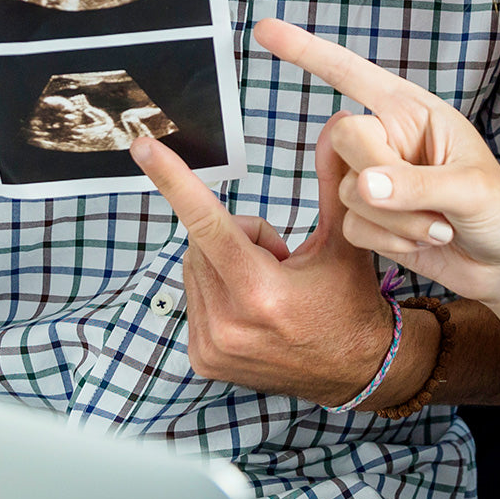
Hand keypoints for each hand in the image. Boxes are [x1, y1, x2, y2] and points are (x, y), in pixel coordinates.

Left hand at [130, 123, 397, 404]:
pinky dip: (218, 290)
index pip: (207, 222)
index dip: (173, 180)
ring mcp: (211, 345)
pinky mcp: (203, 359)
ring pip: (194, 267)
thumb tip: (338, 127)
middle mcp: (228, 323)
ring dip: (225, 263)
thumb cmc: (351, 303)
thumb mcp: (344, 242)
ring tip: (270, 288)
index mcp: (261, 292)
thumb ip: (333, 181)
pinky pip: (193, 298)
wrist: (356, 372)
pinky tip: (253, 309)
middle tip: (279, 260)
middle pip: (202, 241)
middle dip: (236, 235)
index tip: (144, 148)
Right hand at [253, 19, 499, 306]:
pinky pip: (352, 227)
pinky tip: (425, 241)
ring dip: (397, 221)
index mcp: (413, 111)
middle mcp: (388, 139)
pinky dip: (390, 242)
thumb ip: (415, 186)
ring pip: (347, 194)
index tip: (264, 30)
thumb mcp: (471, 190)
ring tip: (440, 226)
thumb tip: (363, 186)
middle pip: (341, 139)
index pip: (352, 74)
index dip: (307, 52)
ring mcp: (376, 180)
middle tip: (434, 203)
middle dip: (382, 179)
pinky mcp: (369, 220)